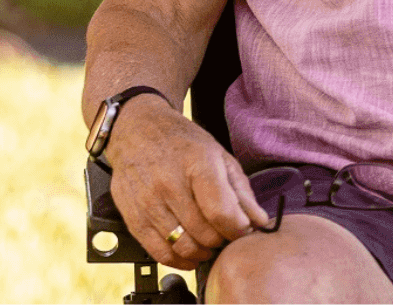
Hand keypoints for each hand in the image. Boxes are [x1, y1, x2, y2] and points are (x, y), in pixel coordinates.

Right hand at [104, 94, 272, 269]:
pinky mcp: (133, 218)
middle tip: (227, 234)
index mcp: (197, 164)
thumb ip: (241, 191)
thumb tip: (259, 221)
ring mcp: (149, 203)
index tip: (243, 229)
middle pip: (204, 233)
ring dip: (203, 252)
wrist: (137, 132)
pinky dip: (180, 260)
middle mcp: (170, 184)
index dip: (238, 228)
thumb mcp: (219, 156)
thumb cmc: (182, 143)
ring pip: (183, 246)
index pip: (221, 211)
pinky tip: (191, 253)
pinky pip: (159, 252)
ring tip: (211, 243)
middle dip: (222, 240)